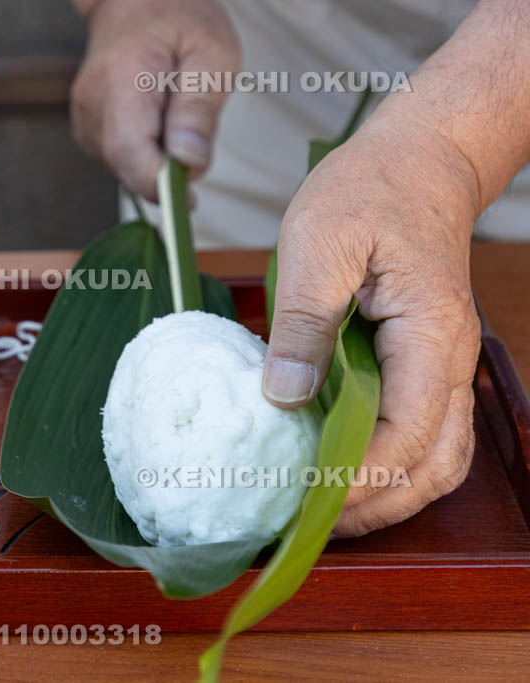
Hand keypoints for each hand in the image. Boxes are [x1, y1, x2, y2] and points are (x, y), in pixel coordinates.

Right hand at [70, 0, 240, 200]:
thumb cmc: (181, 18)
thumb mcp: (212, 52)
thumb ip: (199, 108)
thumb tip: (188, 162)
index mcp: (121, 79)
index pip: (129, 152)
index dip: (158, 185)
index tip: (189, 200)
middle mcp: (91, 104)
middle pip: (127, 167)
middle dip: (165, 172)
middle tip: (195, 138)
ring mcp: (83, 119)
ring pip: (124, 169)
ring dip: (156, 160)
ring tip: (174, 115)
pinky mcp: (87, 130)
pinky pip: (120, 160)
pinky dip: (144, 153)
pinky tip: (157, 122)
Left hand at [262, 109, 481, 536]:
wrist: (416, 161)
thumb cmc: (369, 190)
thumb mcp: (318, 243)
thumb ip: (302, 321)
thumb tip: (284, 397)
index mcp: (429, 333)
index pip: (407, 433)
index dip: (358, 477)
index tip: (305, 499)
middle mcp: (449, 360)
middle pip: (432, 465)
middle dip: (374, 505)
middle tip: (307, 524)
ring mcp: (443, 366)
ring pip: (436, 459)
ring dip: (387, 496)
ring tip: (323, 513)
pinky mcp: (424, 364)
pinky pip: (423, 434)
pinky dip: (390, 467)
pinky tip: (343, 472)